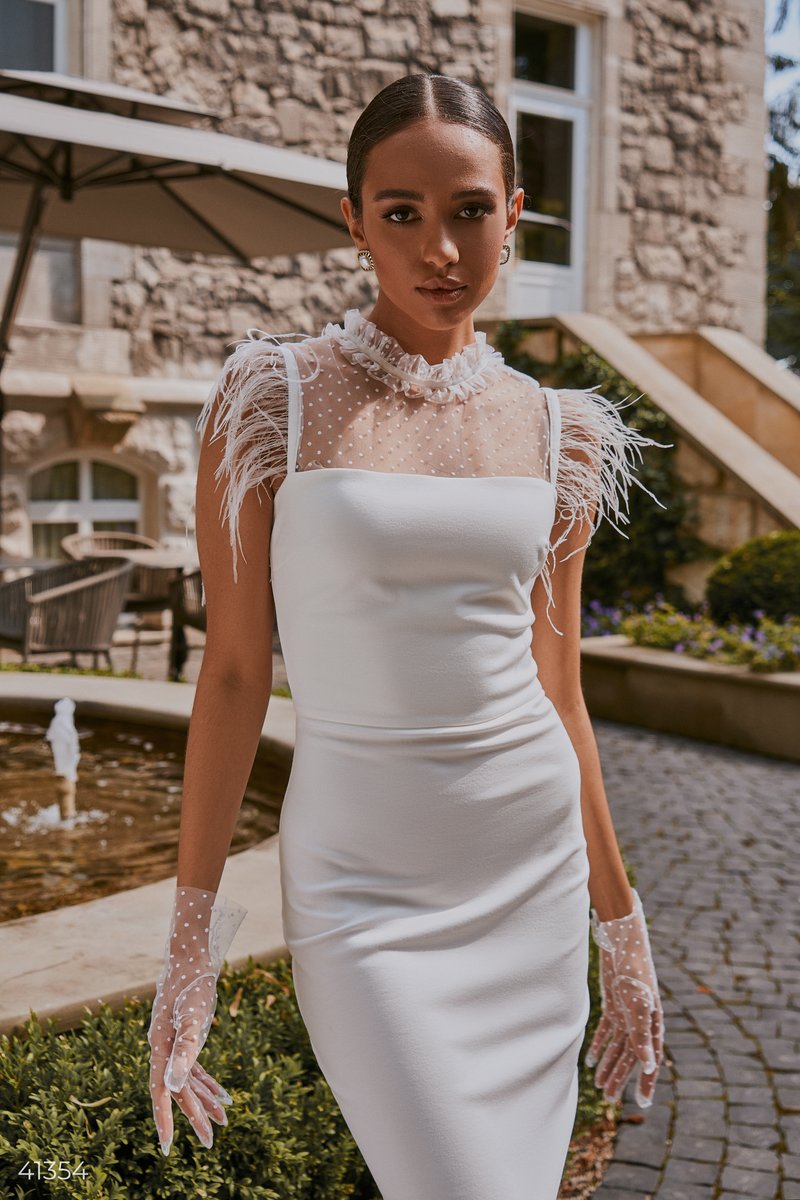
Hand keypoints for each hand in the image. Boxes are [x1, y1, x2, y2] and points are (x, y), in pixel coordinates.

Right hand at [148, 885, 246, 1154]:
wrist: (192, 953)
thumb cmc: (193, 984)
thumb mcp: (194, 1018)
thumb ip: (184, 1051)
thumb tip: (172, 1085)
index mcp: (160, 1047)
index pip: (161, 1092)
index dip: (165, 1120)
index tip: (168, 1147)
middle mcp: (163, 1048)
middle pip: (177, 1089)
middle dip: (194, 1115)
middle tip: (211, 1139)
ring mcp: (174, 1041)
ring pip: (188, 1080)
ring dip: (205, 1100)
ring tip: (224, 1120)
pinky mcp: (187, 1034)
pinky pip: (195, 1066)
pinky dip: (208, 1081)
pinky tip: (223, 1093)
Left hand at [585, 888, 664, 1107]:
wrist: (622, 942)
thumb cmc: (634, 971)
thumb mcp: (638, 1004)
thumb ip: (642, 1034)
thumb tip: (648, 1065)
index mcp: (652, 1024)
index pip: (650, 1060)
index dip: (646, 1081)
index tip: (641, 1103)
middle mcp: (641, 1022)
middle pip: (631, 1056)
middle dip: (621, 1077)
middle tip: (610, 1098)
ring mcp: (626, 1013)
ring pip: (617, 1047)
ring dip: (609, 1065)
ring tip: (599, 1086)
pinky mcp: (613, 1004)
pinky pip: (607, 1031)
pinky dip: (600, 1046)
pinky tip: (591, 1060)